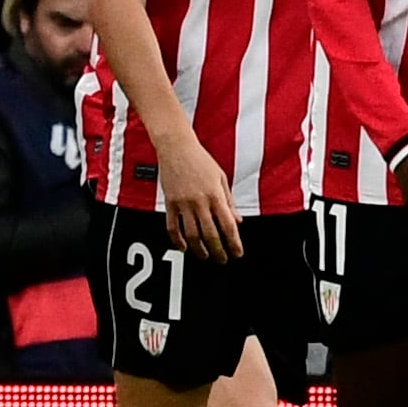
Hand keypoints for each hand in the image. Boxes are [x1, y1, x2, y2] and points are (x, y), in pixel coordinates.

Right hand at [157, 128, 244, 258]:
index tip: (237, 253)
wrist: (176, 146)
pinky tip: (184, 247)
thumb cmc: (201, 159)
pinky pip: (172, 226)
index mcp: (215, 195)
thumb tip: (237, 221)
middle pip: (211, 235)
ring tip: (205, 256)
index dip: (234, 243)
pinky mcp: (170, 202)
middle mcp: (200, 201)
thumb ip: (229, 202)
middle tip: (222, 260)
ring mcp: (183, 203)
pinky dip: (177, 240)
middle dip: (218, 251)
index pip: (228, 226)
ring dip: (199, 250)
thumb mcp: (221, 178)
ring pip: (192, 235)